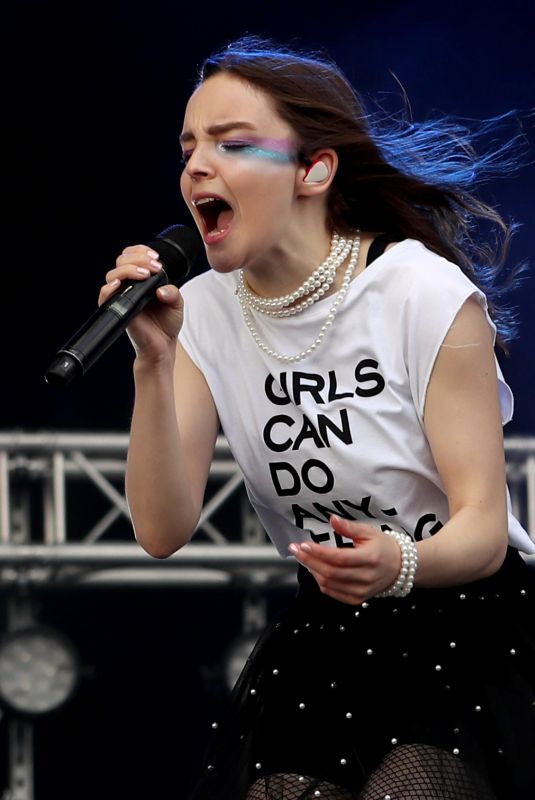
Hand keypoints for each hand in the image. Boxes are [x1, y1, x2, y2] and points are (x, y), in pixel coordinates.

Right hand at [98, 244, 184, 362]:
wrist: (163, 345)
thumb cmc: (167, 323)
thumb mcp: (177, 304)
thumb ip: (173, 292)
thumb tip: (160, 290)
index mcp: (142, 279)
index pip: (132, 255)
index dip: (141, 251)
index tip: (156, 257)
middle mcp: (129, 285)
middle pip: (121, 260)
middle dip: (138, 258)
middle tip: (154, 266)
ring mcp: (122, 296)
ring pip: (112, 274)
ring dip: (128, 269)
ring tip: (145, 274)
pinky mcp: (117, 309)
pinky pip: (104, 295)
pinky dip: (109, 288)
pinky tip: (119, 284)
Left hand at [289, 515, 401, 604]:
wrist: (400, 568)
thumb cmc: (383, 547)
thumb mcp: (369, 532)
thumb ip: (349, 527)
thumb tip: (331, 519)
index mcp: (370, 558)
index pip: (339, 558)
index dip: (319, 552)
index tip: (303, 545)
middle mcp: (366, 577)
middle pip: (330, 572)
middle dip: (309, 561)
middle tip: (295, 550)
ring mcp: (361, 591)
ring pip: (329, 584)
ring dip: (312, 571)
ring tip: (304, 558)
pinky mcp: (358, 599)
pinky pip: (333, 593)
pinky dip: (320, 582)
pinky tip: (315, 570)